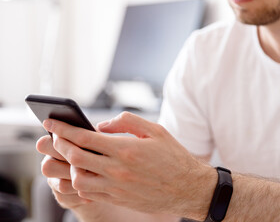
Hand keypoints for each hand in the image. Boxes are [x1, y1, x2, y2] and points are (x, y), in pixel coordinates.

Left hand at [43, 112, 216, 219]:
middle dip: (59, 144)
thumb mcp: (155, 130)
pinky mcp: (118, 198)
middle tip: (55, 136)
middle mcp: (117, 169)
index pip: (84, 138)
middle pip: (75, 157)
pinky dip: (80, 181)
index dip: (63, 129)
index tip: (50, 123)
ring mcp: (116, 187)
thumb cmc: (174, 156)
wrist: (187, 187)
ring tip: (72, 155)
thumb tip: (101, 125)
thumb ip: (126, 122)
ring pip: (78, 178)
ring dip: (69, 165)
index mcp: (126, 149)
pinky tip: (84, 172)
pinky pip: (89, 192)